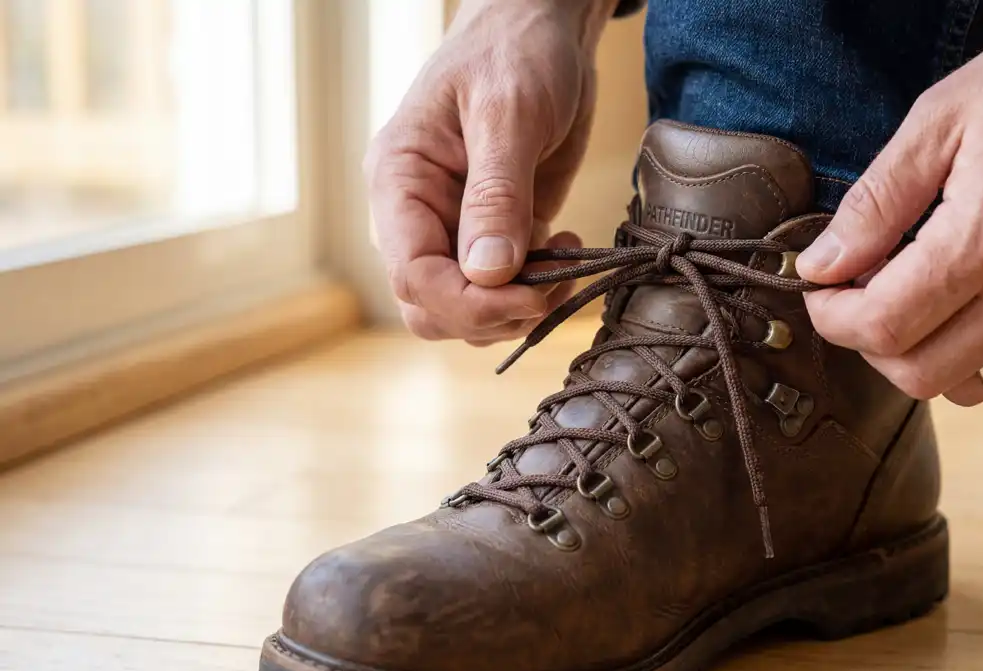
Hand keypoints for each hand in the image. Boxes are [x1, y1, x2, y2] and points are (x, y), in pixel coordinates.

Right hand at [364, 0, 615, 344]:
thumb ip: (497, 194)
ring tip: (564, 263)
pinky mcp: (497, 232)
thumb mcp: (509, 113)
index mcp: (400, 181)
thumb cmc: (516, 50)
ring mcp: (456, 227)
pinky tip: (568, 251)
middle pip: (433, 308)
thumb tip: (488, 272)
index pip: (412, 277)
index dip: (467, 303)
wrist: (545, 28)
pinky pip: (503, 290)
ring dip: (518, 308)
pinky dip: (537, 288)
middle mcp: (418, 214)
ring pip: (466, 310)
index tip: (528, 295)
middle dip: (492, 315)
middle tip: (551, 284)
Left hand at [797, 0, 982, 403]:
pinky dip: (975, 354)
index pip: (882, 326)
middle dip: (868, 343)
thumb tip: (820, 265)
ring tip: (912, 300)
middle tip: (859, 296)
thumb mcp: (940, 119)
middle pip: (918, 374)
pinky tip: (965, 302)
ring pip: (968, 387)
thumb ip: (874, 204)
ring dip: (921, 356)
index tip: (820, 291)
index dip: (832, 318)